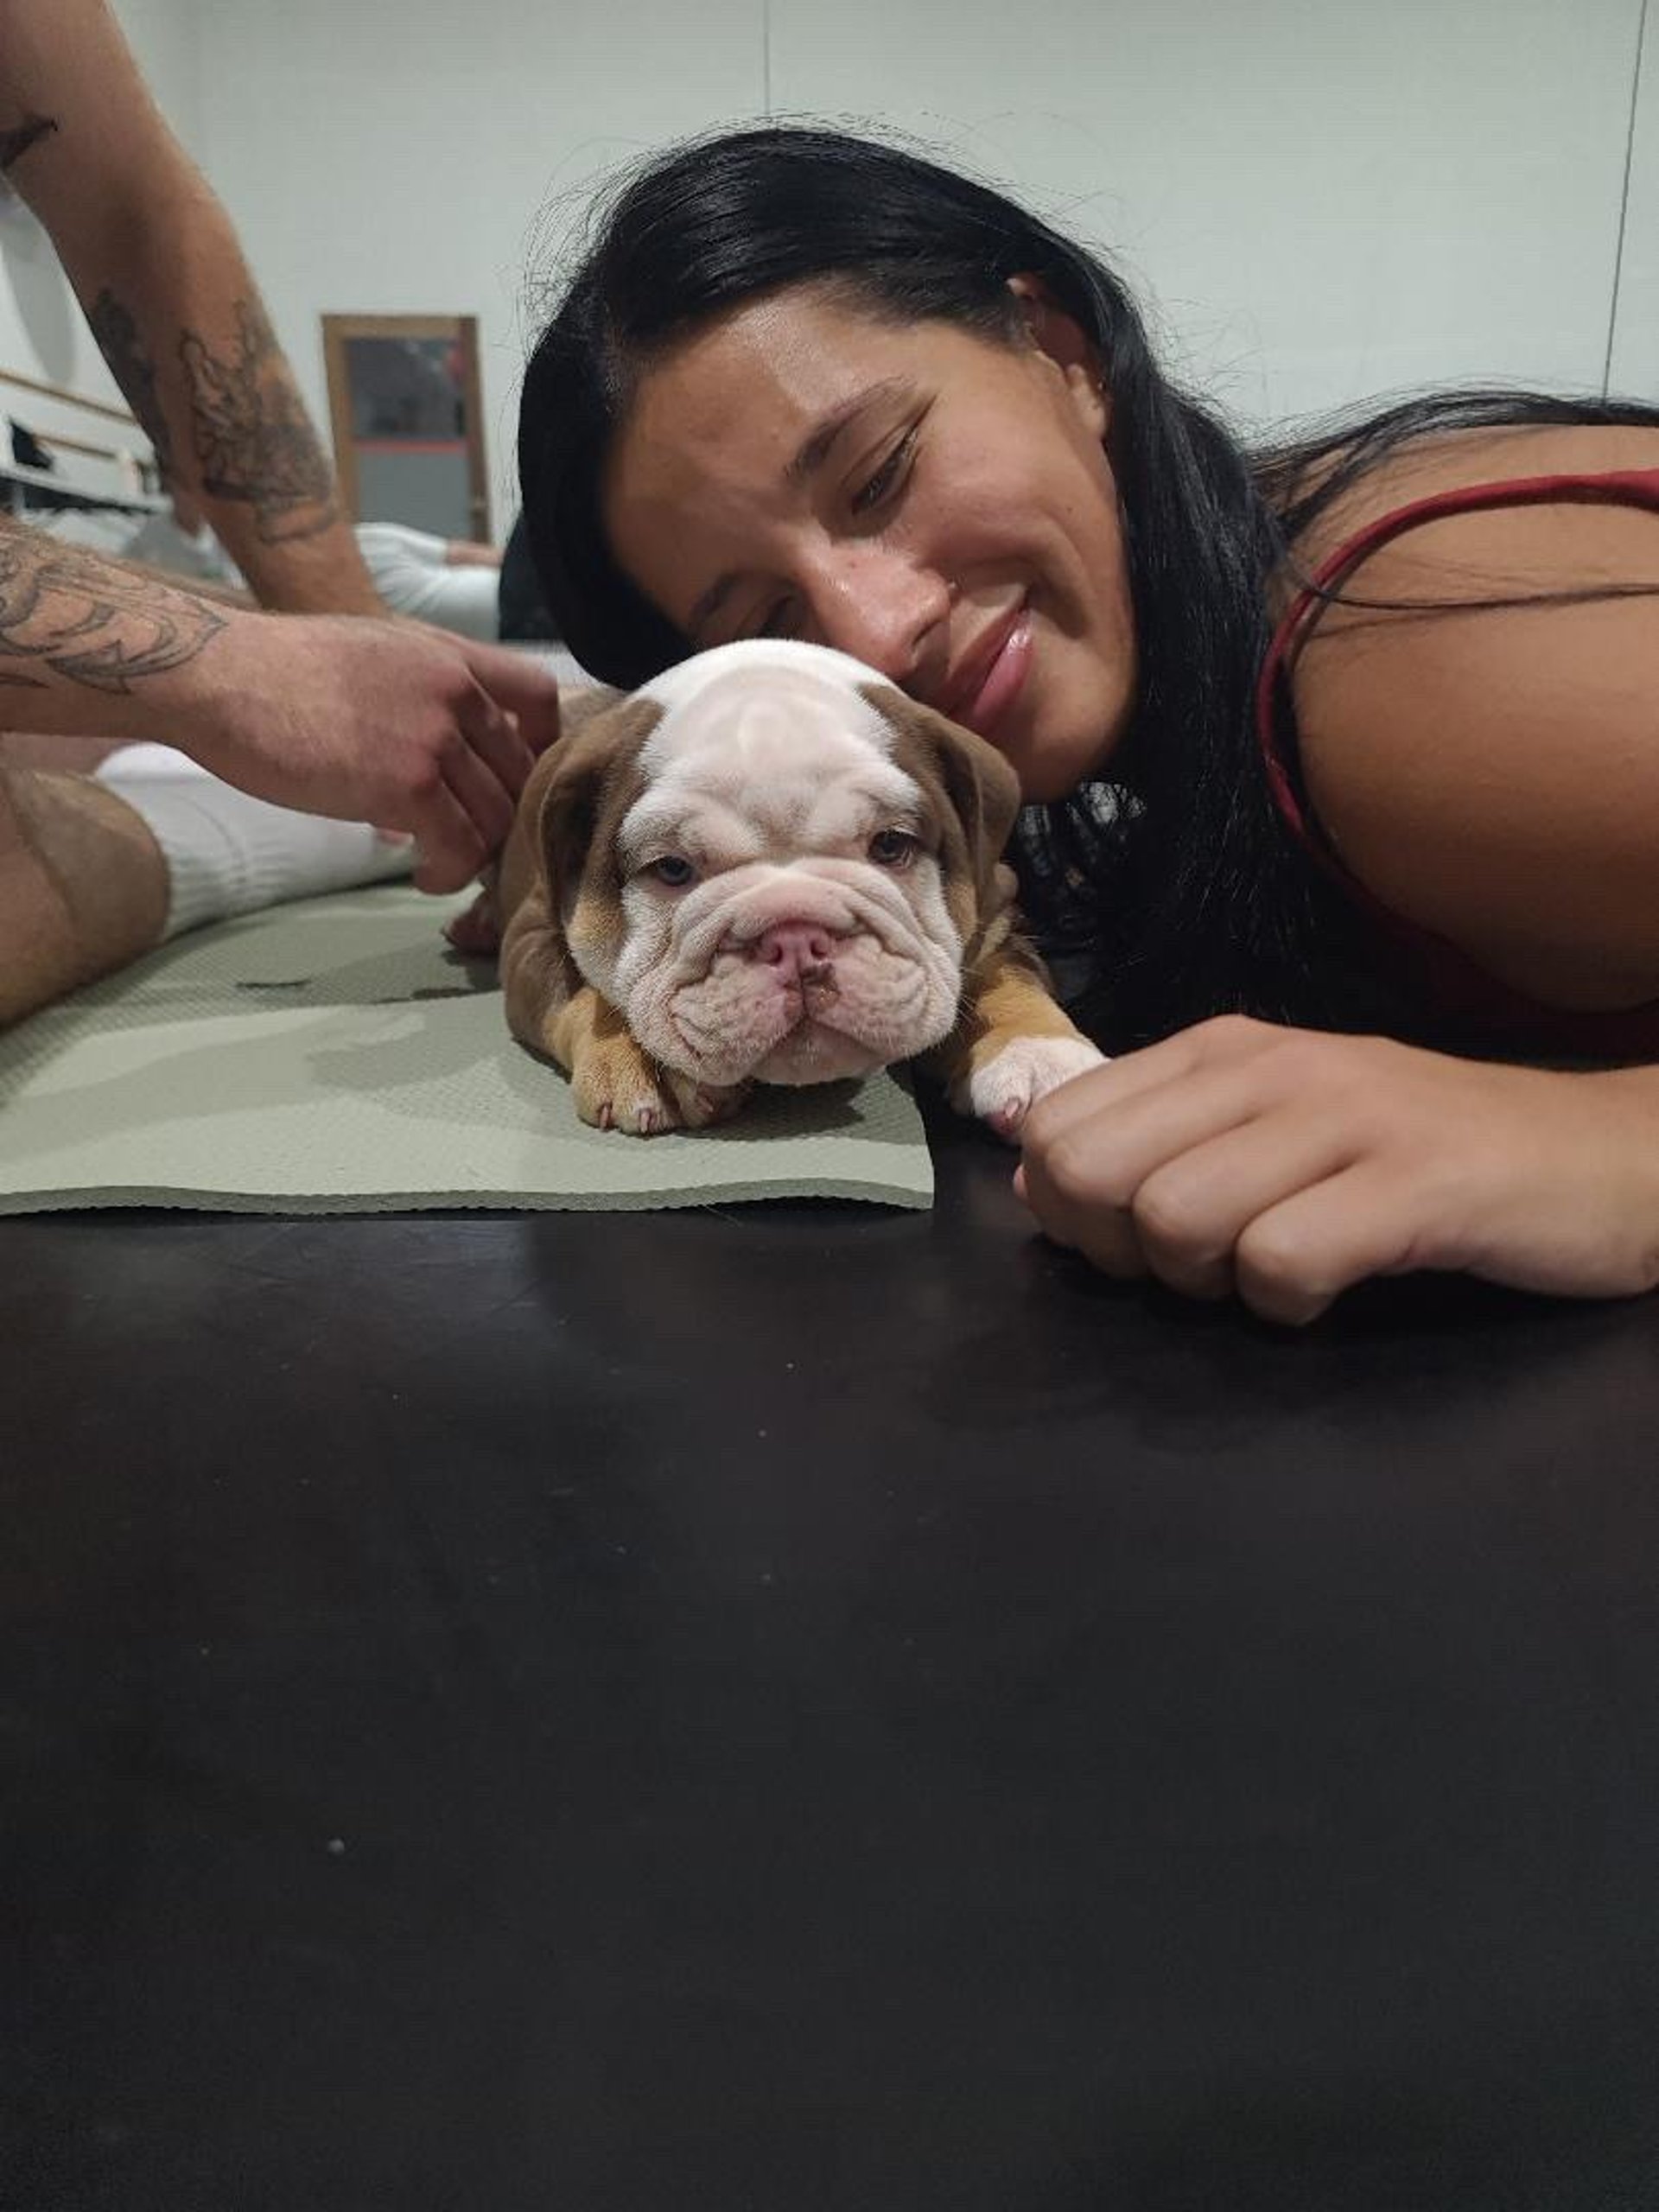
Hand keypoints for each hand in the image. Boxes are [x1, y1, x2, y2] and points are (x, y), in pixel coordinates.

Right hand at [184, 614, 560, 891]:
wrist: (219, 675)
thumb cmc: (276, 671)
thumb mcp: (372, 653)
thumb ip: (422, 691)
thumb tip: (443, 748)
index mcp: (449, 655)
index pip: (538, 696)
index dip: (539, 745)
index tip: (510, 779)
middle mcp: (455, 690)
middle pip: (522, 770)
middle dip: (504, 815)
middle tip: (473, 840)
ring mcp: (434, 736)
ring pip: (497, 816)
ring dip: (474, 852)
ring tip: (442, 863)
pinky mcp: (407, 783)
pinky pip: (459, 845)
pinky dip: (447, 870)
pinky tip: (422, 874)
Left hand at [1015, 1014, 1658, 1324]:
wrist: (1605, 1154)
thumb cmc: (1421, 1153)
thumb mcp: (1273, 1128)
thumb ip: (1157, 1145)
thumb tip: (1039, 1183)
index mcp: (1220, 1048)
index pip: (1058, 1123)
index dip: (1071, 1209)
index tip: (1139, 1238)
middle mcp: (1268, 1064)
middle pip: (1090, 1169)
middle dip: (1120, 1250)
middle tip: (1201, 1269)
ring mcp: (1344, 1117)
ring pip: (1175, 1215)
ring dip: (1207, 1282)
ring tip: (1275, 1272)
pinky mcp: (1414, 1184)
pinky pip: (1282, 1262)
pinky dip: (1288, 1306)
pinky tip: (1329, 1291)